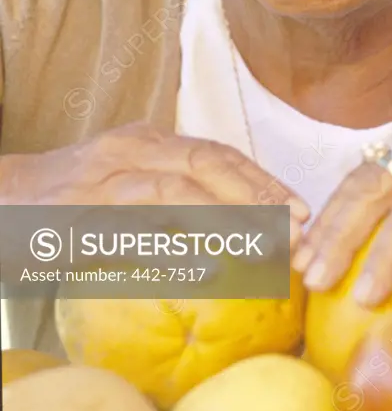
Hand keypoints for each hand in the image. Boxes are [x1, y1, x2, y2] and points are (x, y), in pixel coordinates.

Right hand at [0, 121, 309, 244]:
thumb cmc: (69, 195)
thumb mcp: (127, 179)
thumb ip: (174, 190)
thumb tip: (236, 222)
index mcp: (149, 140)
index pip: (219, 153)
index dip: (264, 179)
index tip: (303, 208)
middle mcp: (132, 149)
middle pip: (209, 163)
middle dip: (259, 195)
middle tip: (298, 228)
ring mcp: (105, 179)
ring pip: (177, 189)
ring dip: (227, 218)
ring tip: (266, 245)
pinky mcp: (79, 216)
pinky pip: (131, 230)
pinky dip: (171, 247)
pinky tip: (206, 270)